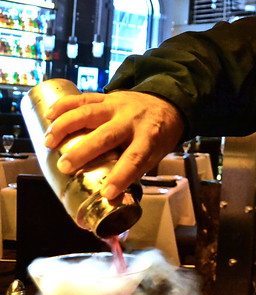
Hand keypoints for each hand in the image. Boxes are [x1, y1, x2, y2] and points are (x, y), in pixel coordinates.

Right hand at [43, 91, 184, 198]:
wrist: (167, 103)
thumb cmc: (158, 134)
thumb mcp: (156, 154)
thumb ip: (134, 170)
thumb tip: (111, 197)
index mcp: (149, 137)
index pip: (135, 158)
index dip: (121, 176)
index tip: (106, 193)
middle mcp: (132, 120)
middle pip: (106, 135)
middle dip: (84, 151)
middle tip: (64, 166)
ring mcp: (118, 106)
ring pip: (90, 112)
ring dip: (66, 126)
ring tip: (49, 142)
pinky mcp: (108, 97)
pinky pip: (84, 98)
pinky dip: (65, 105)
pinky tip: (50, 116)